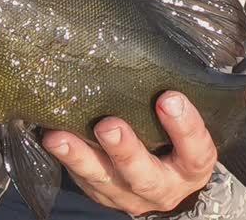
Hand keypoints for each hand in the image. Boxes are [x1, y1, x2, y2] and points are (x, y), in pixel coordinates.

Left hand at [42, 91, 216, 215]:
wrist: (166, 183)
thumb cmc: (177, 141)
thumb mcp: (188, 129)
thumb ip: (175, 104)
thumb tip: (155, 51)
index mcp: (192, 166)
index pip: (195, 150)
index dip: (184, 127)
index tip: (168, 98)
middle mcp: (162, 186)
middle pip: (143, 174)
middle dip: (124, 150)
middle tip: (107, 126)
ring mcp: (129, 195)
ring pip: (103, 180)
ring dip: (80, 157)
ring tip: (58, 138)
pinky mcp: (102, 194)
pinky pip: (82, 179)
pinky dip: (66, 159)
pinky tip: (50, 139)